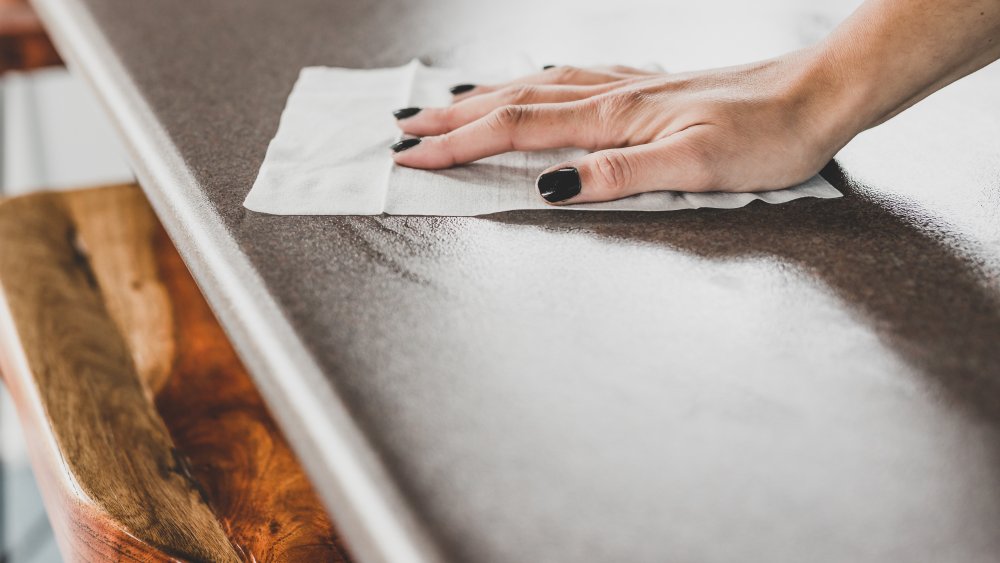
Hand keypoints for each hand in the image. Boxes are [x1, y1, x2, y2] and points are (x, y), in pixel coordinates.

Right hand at [391, 52, 856, 203]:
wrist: (820, 95)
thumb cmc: (768, 136)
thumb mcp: (697, 165)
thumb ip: (620, 175)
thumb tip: (551, 187)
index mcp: (615, 117)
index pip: (517, 129)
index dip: (461, 143)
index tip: (412, 157)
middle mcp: (614, 95)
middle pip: (514, 100)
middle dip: (454, 116)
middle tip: (405, 126)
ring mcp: (630, 87)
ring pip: (538, 86)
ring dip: (486, 96)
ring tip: (448, 101)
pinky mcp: (650, 88)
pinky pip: (573, 81)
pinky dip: (535, 84)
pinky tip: (535, 83)